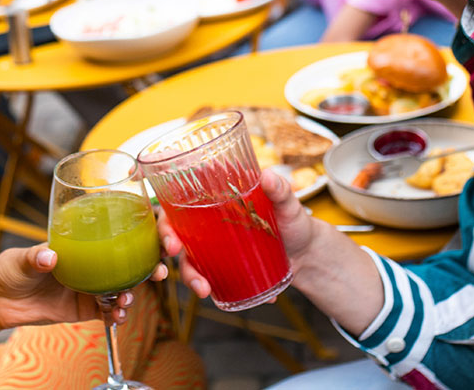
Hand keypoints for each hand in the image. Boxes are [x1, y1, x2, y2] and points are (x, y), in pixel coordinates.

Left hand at [0, 243, 166, 330]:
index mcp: (79, 246)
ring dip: (131, 295)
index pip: (114, 237)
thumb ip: (36, 257)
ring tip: (127, 301)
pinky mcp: (82, 309)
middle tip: (159, 274)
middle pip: (126, 264)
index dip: (139, 238)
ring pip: (120, 290)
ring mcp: (87, 288)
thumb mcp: (21, 258)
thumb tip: (50, 257)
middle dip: (148, 268)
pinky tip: (118, 317)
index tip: (156, 241)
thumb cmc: (9, 269)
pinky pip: (106, 312)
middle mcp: (89, 265)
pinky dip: (116, 315)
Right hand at [158, 169, 315, 299]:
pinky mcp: (223, 267)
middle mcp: (207, 222)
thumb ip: (280, 191)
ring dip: (190, 277)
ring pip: (187, 260)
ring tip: (204, 291)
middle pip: (174, 232)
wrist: (308, 254)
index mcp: (214, 198)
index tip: (171, 237)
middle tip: (178, 259)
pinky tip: (224, 297)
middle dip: (168, 249)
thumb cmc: (295, 221)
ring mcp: (213, 246)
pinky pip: (209, 278)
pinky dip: (215, 289)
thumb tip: (269, 177)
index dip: (164, 218)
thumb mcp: (288, 205)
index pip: (177, 202)